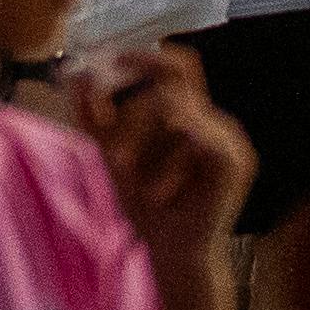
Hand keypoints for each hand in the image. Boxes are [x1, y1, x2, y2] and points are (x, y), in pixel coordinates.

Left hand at [80, 43, 258, 273]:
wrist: (171, 252)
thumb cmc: (146, 203)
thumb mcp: (110, 152)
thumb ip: (93, 113)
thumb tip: (75, 73)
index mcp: (192, 114)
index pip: (177, 66)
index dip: (147, 57)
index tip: (113, 60)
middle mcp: (215, 121)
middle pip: (168, 88)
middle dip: (132, 118)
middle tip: (113, 157)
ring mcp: (229, 141)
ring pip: (176, 110)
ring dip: (146, 146)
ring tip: (137, 184)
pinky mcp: (234, 163)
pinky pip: (196, 140)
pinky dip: (169, 166)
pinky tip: (160, 192)